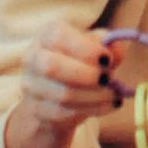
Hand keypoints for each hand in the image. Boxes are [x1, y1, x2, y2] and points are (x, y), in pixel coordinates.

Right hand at [2, 28, 121, 147]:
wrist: (54, 95)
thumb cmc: (78, 62)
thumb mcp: (93, 49)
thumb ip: (107, 45)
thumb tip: (116, 47)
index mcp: (47, 35)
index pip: (58, 36)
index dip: (85, 48)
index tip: (107, 59)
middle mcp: (33, 57)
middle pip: (52, 66)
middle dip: (86, 75)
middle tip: (108, 79)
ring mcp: (31, 86)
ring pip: (62, 94)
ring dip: (95, 96)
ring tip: (115, 94)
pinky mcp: (37, 109)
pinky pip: (65, 113)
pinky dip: (93, 109)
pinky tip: (109, 104)